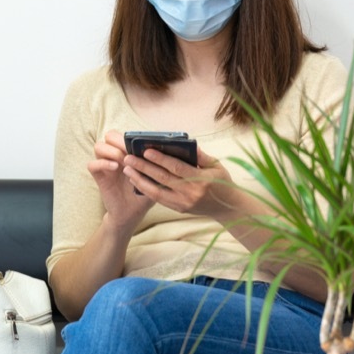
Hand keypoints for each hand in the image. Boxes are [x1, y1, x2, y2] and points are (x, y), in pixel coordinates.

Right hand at [87, 130, 154, 232]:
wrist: (133, 213)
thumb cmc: (146, 193)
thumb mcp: (156, 177)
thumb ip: (159, 164)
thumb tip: (171, 151)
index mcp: (128, 152)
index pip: (124, 133)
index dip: (131, 135)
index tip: (142, 142)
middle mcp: (115, 156)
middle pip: (110, 136)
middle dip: (120, 140)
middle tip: (130, 150)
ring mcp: (106, 165)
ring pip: (99, 146)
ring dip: (112, 151)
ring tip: (124, 160)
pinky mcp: (99, 177)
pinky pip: (92, 164)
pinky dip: (103, 163)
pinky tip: (115, 168)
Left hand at [122, 143, 239, 220]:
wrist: (227, 207)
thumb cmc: (222, 182)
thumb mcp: (216, 166)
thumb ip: (201, 155)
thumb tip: (186, 144)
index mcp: (201, 180)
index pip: (177, 168)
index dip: (160, 159)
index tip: (146, 151)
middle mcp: (190, 193)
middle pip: (162, 178)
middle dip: (143, 168)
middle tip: (128, 158)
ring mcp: (183, 203)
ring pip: (156, 192)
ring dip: (140, 180)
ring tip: (127, 170)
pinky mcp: (179, 209)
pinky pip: (159, 199)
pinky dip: (146, 189)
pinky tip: (137, 181)